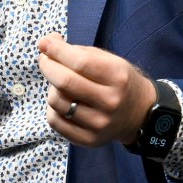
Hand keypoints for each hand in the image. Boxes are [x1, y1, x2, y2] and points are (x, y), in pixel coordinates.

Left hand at [37, 32, 155, 146]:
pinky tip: (62, 102)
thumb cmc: (118, 80)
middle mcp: (110, 102)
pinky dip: (52, 108)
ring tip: (60, 84)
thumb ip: (78, 51)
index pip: (80, 62)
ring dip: (52, 87)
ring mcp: (99, 124)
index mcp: (117, 76)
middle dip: (47, 66)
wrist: (139, 113)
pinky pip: (55, 121)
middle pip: (65, 82)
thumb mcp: (108, 59)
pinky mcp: (89, 140)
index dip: (56, 50)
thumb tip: (46, 43)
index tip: (44, 43)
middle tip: (45, 59)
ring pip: (56, 102)